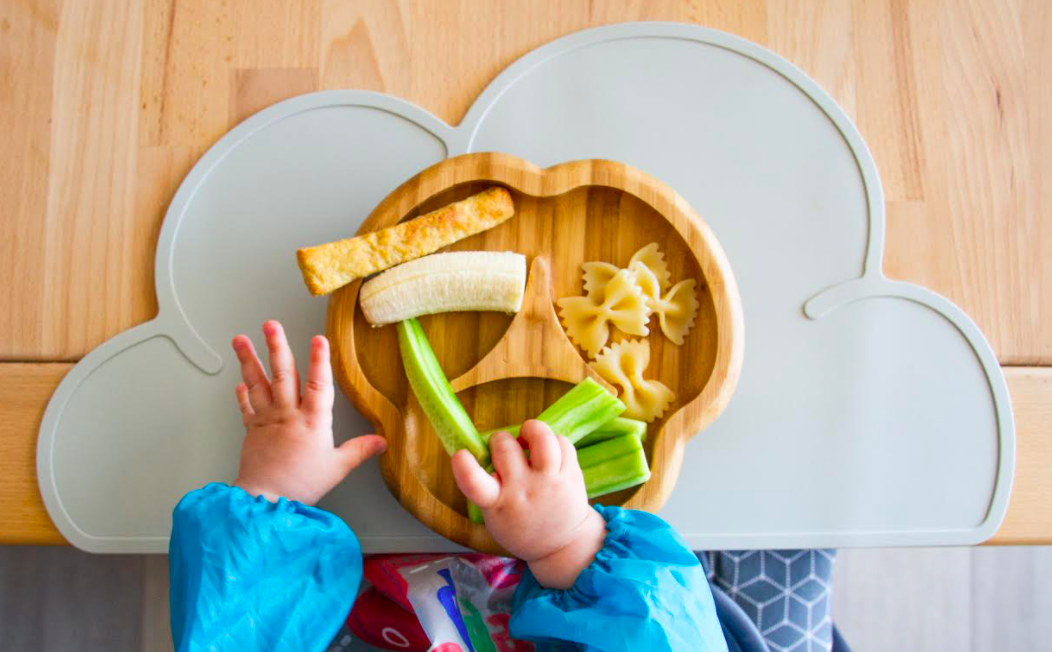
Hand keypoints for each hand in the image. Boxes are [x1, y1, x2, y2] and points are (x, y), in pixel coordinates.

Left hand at [231, 320, 386, 504]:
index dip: (320, 361)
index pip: (319, 384)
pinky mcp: (252, 430)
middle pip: (283, 374)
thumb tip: (382, 441)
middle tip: (271, 325)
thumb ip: (359, 450)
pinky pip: (246, 406)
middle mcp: (288, 415)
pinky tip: (240, 379)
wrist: (265, 500)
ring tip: (240, 339)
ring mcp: (267, 420)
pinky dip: (242, 392)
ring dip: (249, 360)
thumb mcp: (337, 468)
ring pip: (258, 384)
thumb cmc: (301, 484)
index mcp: (313, 421)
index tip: (318, 339)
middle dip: (277, 347)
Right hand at [451, 420, 606, 588]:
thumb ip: (486, 485)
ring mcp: (550, 481)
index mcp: (497, 503)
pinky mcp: (571, 475)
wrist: (562, 545)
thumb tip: (484, 446)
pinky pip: (563, 442)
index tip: (460, 455)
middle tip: (504, 449)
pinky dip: (553, 440)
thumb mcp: (493, 514)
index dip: (464, 465)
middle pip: (505, 446)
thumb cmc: (519, 524)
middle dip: (500, 439)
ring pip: (541, 437)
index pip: (474, 483)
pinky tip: (548, 450)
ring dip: (531, 429)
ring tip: (528, 437)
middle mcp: (523, 490)